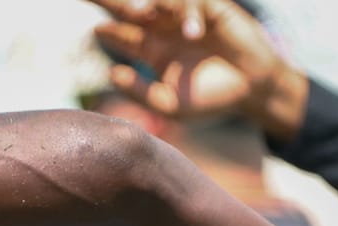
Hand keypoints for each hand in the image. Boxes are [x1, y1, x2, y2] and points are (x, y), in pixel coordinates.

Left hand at [87, 0, 307, 141]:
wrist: (248, 91)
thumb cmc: (208, 98)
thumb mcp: (169, 103)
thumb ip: (140, 91)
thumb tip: (110, 73)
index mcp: (149, 48)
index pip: (119, 32)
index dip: (103, 28)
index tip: (90, 29)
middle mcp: (163, 27)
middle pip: (131, 6)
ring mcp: (185, 15)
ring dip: (147, 2)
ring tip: (136, 11)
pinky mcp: (212, 7)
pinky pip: (196, 3)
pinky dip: (191, 15)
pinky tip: (194, 33)